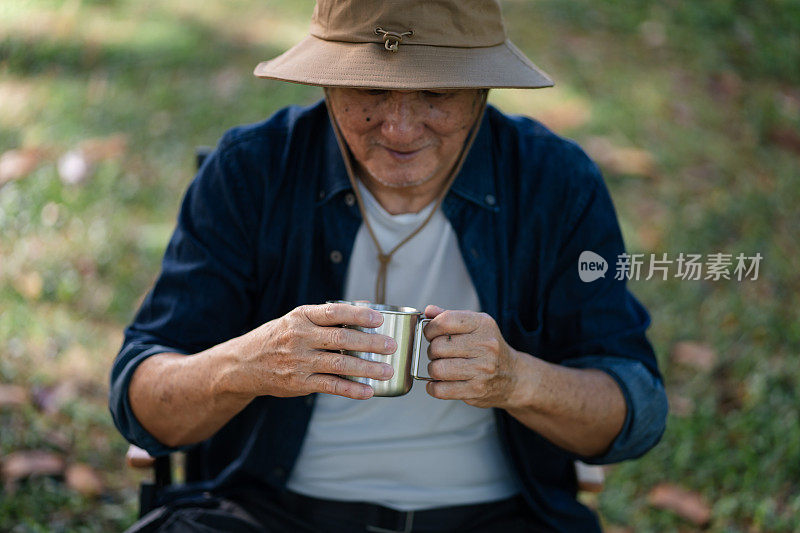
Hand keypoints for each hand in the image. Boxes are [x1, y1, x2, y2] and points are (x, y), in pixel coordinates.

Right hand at [229, 302, 396, 399]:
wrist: (244, 364)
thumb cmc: (279, 337)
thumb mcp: (297, 319)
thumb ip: (329, 315)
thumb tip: (367, 308)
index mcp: (302, 317)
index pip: (334, 312)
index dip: (358, 315)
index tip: (379, 319)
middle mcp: (300, 337)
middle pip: (341, 339)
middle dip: (370, 343)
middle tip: (391, 346)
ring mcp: (299, 361)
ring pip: (339, 365)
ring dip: (367, 368)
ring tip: (387, 370)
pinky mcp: (299, 383)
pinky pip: (330, 386)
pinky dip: (351, 390)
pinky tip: (368, 391)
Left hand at [423, 305, 522, 408]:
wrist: (513, 376)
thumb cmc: (489, 349)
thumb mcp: (475, 326)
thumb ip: (450, 317)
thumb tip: (428, 311)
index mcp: (483, 324)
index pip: (445, 321)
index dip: (430, 328)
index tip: (430, 333)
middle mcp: (485, 346)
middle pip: (438, 347)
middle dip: (432, 351)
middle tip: (438, 353)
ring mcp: (482, 369)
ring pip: (437, 369)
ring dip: (433, 369)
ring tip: (441, 367)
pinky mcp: (476, 390)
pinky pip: (441, 390)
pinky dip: (433, 387)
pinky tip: (438, 383)